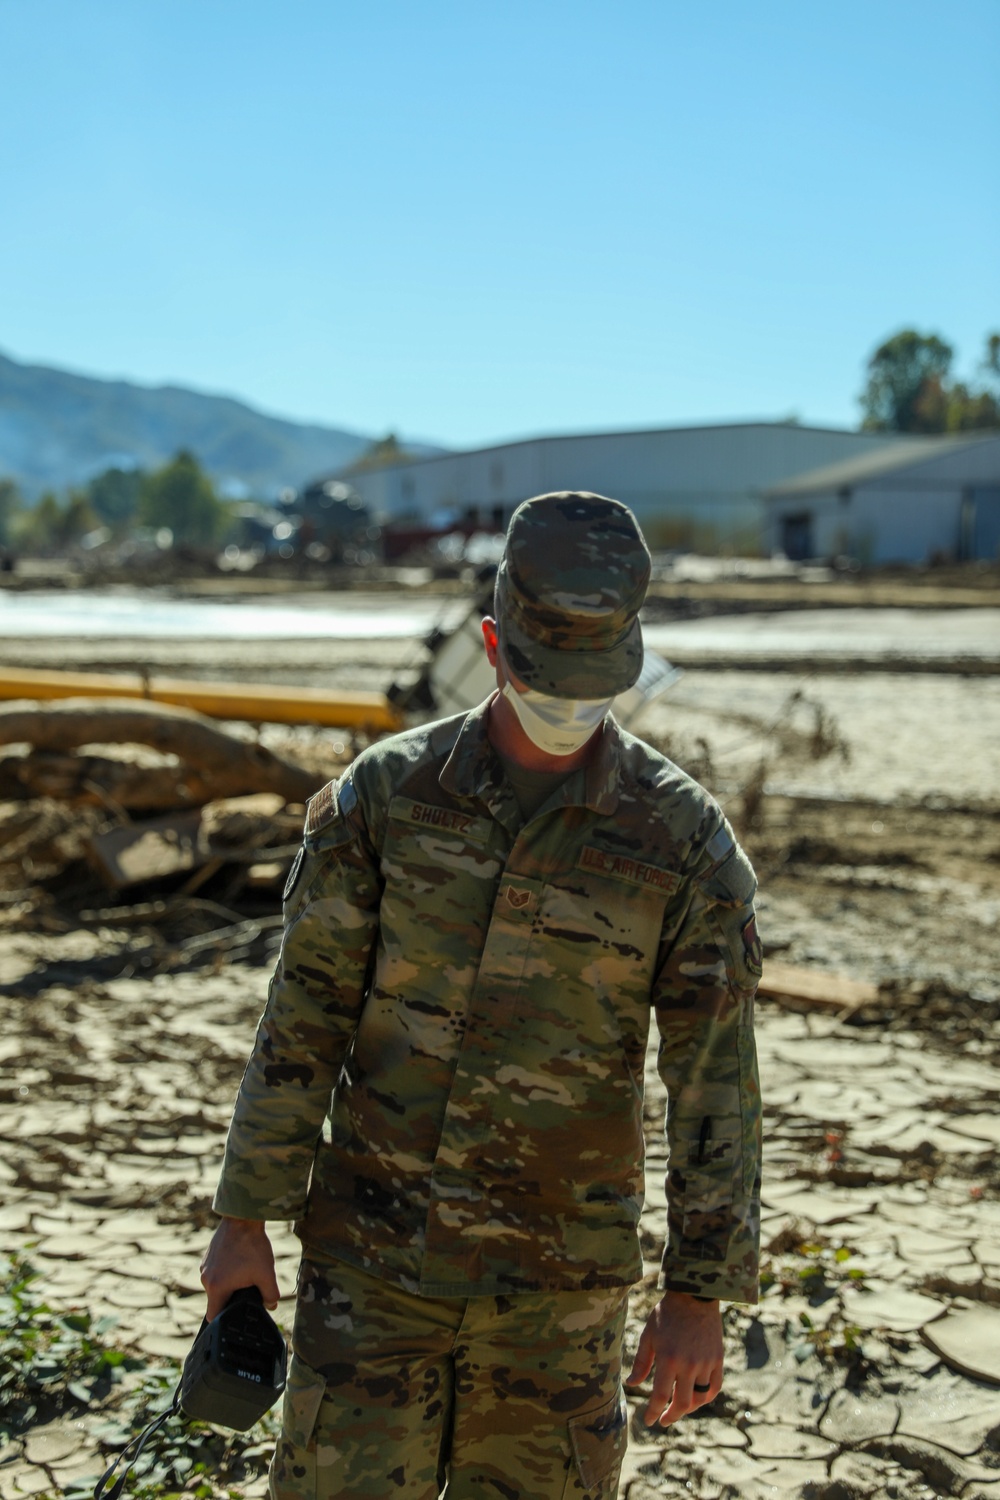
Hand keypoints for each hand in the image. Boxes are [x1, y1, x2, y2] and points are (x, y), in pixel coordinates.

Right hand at [200, 1216, 280, 1321]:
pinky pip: (216, 1270)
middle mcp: (205, 1278)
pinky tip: (241, 1260)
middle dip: (233, 1297)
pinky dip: (227, 1270)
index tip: (237, 1315)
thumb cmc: (253, 1246)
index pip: (213, 1316)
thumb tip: (270, 1306)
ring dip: (230, 1282)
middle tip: (249, 1287)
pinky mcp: (208, 1255)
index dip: (225, 1320)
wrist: (243, 1217)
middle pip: (217, 1299)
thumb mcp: (266, 1274)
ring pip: (218, 1284)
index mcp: (216, 1287)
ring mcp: (205, 1265)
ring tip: (247, 1269)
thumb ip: (270, 1295)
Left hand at [625, 1290, 723, 1426]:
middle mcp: (688, 1365)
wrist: (694, 1297)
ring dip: (688, 1408)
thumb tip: (632, 1384)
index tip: (648, 1422)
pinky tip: (696, 1398)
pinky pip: (714, 1387)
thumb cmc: (667, 1314)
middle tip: (664, 1420)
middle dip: (671, 1416)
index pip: (659, 1396)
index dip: (653, 1413)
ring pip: (699, 1398)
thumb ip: (641, 1362)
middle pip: (681, 1404)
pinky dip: (705, 1397)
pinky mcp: (717, 1360)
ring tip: (678, 1408)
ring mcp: (705, 1363)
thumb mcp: (649, 1335)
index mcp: (668, 1359)